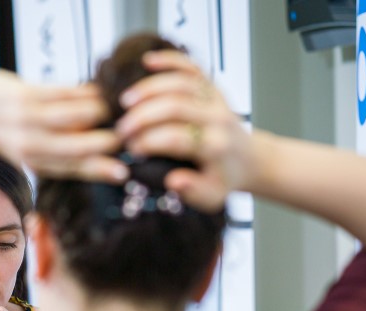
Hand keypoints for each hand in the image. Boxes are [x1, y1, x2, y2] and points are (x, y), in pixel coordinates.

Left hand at [0, 72, 126, 182]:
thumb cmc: (4, 132)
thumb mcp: (30, 153)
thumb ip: (59, 155)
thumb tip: (99, 156)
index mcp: (37, 163)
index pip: (75, 170)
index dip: (101, 172)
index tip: (124, 172)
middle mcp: (33, 146)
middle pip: (79, 149)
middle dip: (108, 143)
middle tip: (129, 134)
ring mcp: (29, 120)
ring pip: (76, 118)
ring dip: (101, 112)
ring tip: (115, 108)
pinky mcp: (26, 96)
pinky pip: (65, 93)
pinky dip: (86, 93)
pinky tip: (98, 91)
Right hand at [114, 50, 254, 212]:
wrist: (246, 159)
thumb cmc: (222, 178)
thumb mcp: (210, 195)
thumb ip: (192, 190)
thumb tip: (173, 181)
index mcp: (216, 145)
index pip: (178, 138)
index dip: (150, 142)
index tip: (130, 150)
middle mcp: (218, 117)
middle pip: (176, 106)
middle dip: (143, 116)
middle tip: (120, 128)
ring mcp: (215, 97)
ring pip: (181, 82)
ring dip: (149, 88)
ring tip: (124, 100)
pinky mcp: (211, 85)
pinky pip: (190, 66)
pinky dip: (169, 60)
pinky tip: (147, 60)